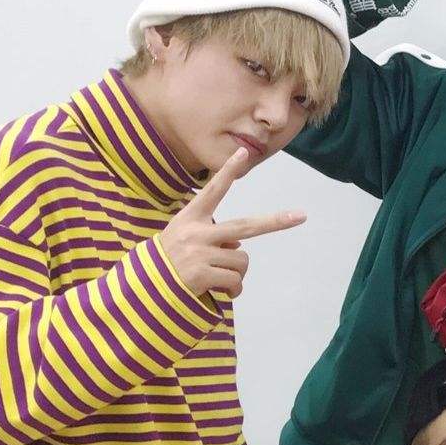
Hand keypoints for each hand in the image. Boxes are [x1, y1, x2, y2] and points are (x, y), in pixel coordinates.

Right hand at [158, 148, 303, 299]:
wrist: (144, 288)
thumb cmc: (168, 262)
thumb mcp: (185, 240)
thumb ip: (212, 237)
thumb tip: (240, 247)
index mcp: (190, 218)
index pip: (213, 191)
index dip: (228, 171)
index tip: (244, 153)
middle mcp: (195, 231)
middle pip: (246, 226)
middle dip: (276, 221)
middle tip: (301, 215)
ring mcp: (199, 252)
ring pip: (241, 260)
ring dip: (236, 274)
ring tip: (217, 278)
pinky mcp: (201, 274)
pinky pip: (235, 281)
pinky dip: (233, 290)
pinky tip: (219, 292)